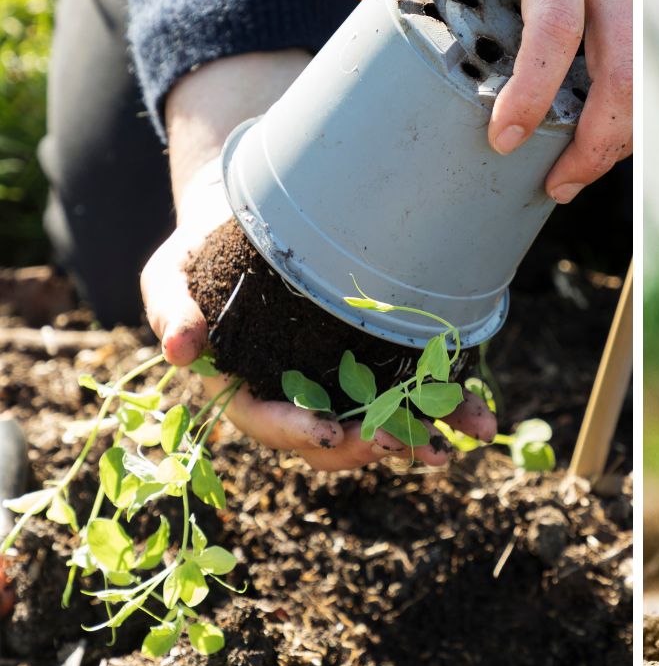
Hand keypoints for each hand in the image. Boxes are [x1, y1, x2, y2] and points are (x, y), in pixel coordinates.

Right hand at [142, 53, 497, 470]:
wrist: (249, 219)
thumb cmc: (199, 254)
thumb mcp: (169, 274)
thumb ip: (172, 310)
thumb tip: (179, 353)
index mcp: (245, 388)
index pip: (268, 422)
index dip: (296, 432)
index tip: (327, 434)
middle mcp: (298, 395)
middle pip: (332, 438)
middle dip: (368, 446)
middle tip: (403, 444)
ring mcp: (345, 383)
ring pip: (382, 423)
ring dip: (419, 438)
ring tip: (453, 445)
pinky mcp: (384, 362)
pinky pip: (419, 391)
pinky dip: (451, 409)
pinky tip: (482, 422)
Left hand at [352, 0, 631, 205]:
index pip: (554, 32)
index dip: (533, 92)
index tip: (505, 138)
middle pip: (624, 74)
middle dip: (597, 143)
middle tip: (555, 184)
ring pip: (653, 75)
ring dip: (625, 133)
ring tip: (583, 168)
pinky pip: (657, 54)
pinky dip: (637, 98)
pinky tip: (612, 124)